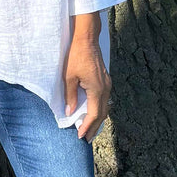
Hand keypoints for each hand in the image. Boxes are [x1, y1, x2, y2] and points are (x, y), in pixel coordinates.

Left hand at [63, 11, 111, 142]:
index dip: (87, 127)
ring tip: (89, 128)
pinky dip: (98, 108)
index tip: (80, 136)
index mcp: (97, 90)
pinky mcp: (105, 78)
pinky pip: (104, 98)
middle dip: (94, 127)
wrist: (86, 37)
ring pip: (104, 106)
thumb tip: (70, 112)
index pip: (94, 115)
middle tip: (86, 138)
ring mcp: (107, 83)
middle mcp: (106, 88)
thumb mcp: (69, 76)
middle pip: (102, 113)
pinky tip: (92, 110)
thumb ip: (71, 96)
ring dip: (97, 118)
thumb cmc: (76, 55)